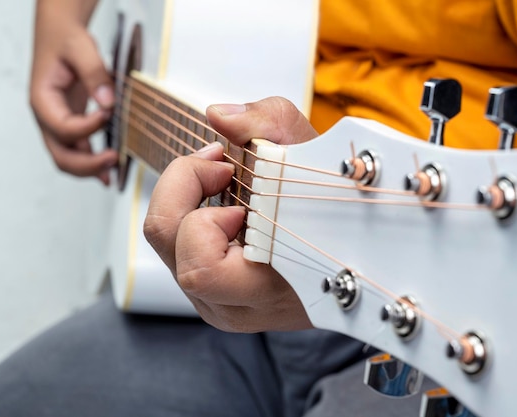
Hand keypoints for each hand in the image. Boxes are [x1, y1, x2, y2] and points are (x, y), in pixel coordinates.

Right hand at [30, 0, 117, 184]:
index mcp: (42, 100)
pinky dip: (93, 162)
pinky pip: (80, 150)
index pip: (62, 126)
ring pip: (68, 158)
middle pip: (60, 154)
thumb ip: (95, 74)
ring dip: (90, 169)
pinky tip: (109, 172)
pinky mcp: (73, 124)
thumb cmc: (66, 39)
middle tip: (112, 159)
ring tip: (112, 174)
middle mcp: (48, 117)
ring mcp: (59, 123)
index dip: (87, 127)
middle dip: (86, 163)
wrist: (62, 34)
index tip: (108, 115)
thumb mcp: (81, 48)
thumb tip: (108, 102)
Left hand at [144, 97, 318, 331]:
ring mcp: (216, 302)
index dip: (205, 216)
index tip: (233, 177)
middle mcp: (233, 305)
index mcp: (264, 290)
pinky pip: (174, 246)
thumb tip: (219, 116)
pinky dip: (189, 211)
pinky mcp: (206, 292)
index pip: (200, 268)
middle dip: (185, 187)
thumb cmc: (337, 209)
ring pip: (164, 242)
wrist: (353, 252)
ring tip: (225, 179)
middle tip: (222, 168)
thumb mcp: (317, 152)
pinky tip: (223, 199)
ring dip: (186, 197)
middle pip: (166, 243)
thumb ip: (269, 122)